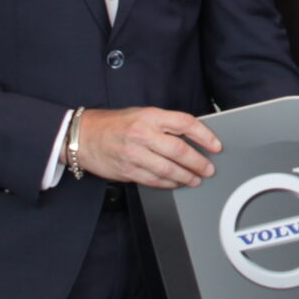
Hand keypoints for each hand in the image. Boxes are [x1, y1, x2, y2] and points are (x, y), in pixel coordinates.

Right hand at [75, 107, 220, 188]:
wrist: (82, 136)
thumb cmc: (112, 124)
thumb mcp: (140, 114)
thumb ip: (164, 124)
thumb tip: (190, 136)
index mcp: (149, 116)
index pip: (185, 123)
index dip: (205, 135)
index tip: (215, 145)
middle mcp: (143, 134)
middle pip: (180, 150)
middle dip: (199, 162)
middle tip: (208, 168)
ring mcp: (135, 154)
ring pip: (169, 169)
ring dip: (186, 177)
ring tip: (196, 179)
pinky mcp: (128, 170)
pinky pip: (154, 180)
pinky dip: (169, 183)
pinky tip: (176, 183)